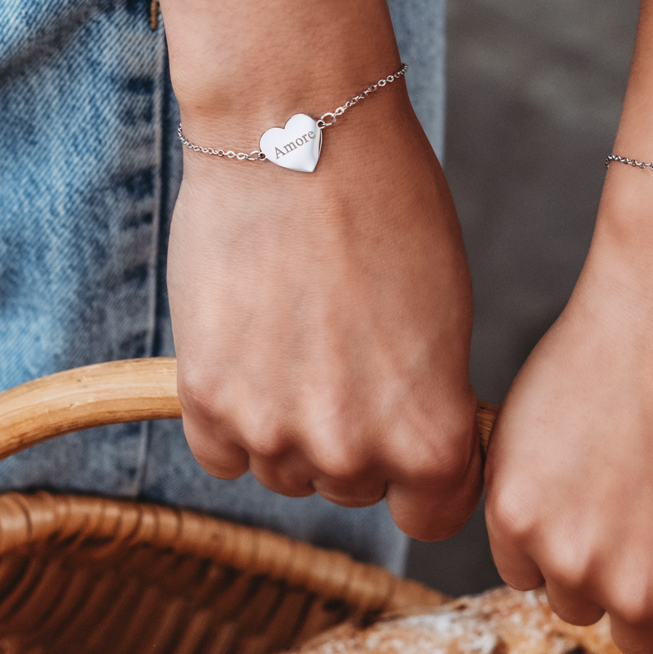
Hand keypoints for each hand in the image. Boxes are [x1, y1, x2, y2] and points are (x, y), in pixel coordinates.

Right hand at [167, 82, 481, 540]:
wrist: (298, 138)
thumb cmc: (389, 212)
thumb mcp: (447, 324)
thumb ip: (427, 404)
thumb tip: (417, 448)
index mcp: (430, 438)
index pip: (433, 514)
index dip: (427, 476)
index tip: (413, 438)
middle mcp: (351, 454)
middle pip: (352, 486)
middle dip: (354, 439)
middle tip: (345, 357)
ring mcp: (273, 433)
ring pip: (283, 471)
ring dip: (289, 427)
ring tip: (296, 339)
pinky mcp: (205, 401)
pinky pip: (222, 452)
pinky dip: (233, 414)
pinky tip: (250, 349)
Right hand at [484, 210, 652, 653]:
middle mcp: (642, 598)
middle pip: (631, 638)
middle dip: (648, 590)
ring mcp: (571, 556)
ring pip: (569, 597)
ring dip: (588, 559)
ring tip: (617, 477)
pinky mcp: (514, 510)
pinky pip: (517, 557)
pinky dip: (540, 525)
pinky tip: (574, 466)